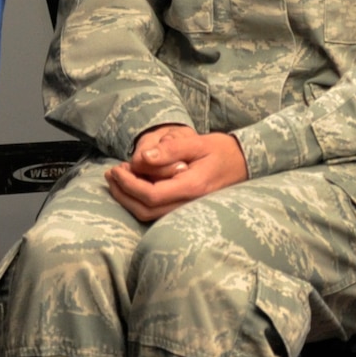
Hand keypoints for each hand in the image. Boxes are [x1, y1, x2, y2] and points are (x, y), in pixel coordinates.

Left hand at [104, 124, 247, 221]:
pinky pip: (156, 211)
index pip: (151, 194)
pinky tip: (133, 185)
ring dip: (128, 199)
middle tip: (111, 175)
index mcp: (191, 187)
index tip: (117, 169)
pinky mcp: (184, 208)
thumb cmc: (222, 151)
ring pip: (149, 214)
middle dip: (123, 193)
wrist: (244, 162)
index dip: (129, 185)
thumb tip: (143, 157)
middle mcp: (188, 204)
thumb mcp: (198, 142)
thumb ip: (171, 149)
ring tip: (118, 179)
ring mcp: (187, 209)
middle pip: (145, 210)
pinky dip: (139, 201)